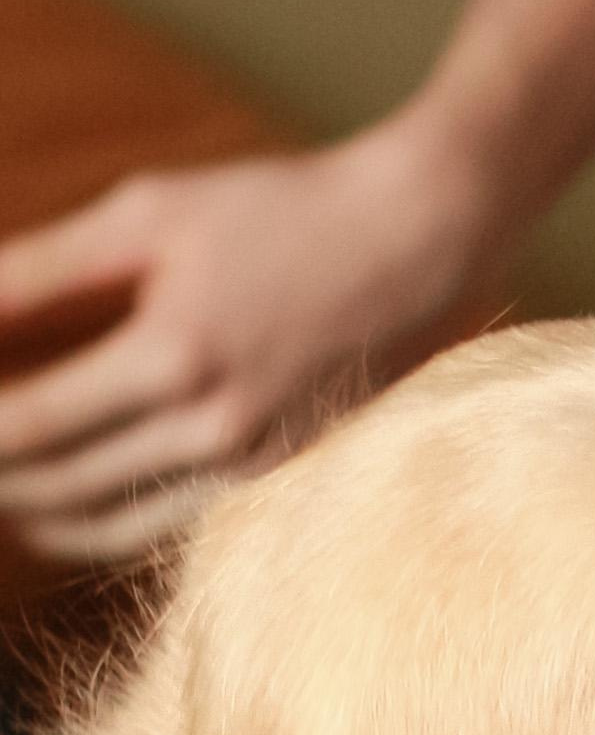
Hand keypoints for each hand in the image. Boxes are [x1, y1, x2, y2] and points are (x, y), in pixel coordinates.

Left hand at [0, 122, 494, 562]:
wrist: (413, 243)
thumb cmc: (274, 210)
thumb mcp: (148, 214)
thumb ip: (44, 267)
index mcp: (172, 354)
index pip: (29, 421)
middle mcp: (213, 428)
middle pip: (59, 483)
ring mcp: (250, 463)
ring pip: (108, 524)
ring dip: (37, 513)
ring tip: (0, 491)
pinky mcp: (276, 475)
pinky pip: (165, 524)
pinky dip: (101, 522)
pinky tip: (66, 504)